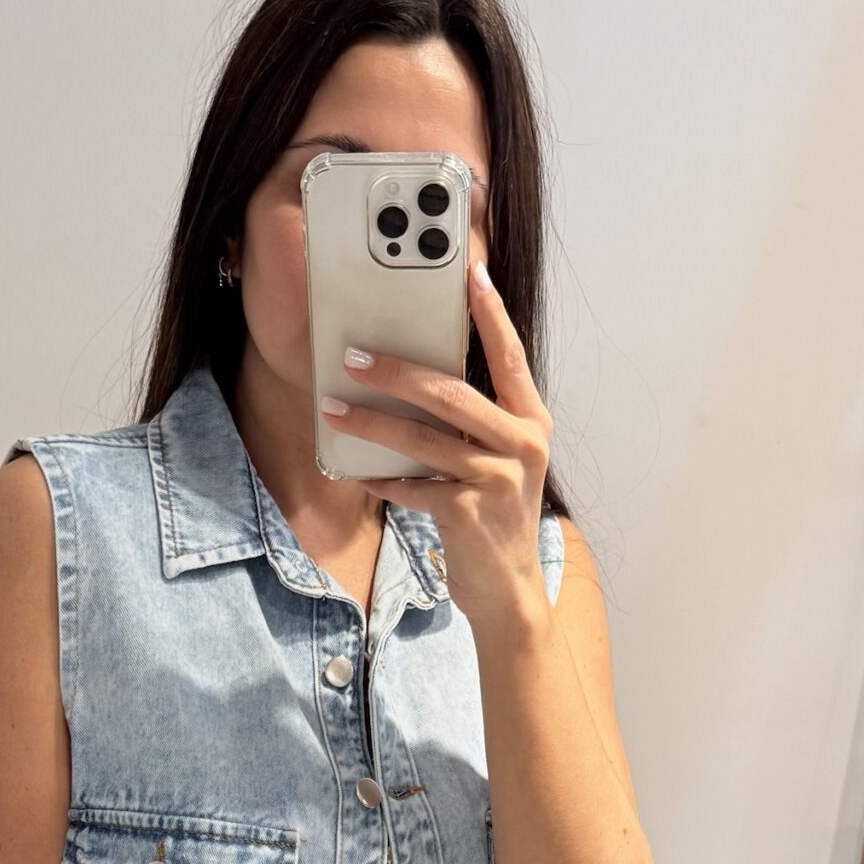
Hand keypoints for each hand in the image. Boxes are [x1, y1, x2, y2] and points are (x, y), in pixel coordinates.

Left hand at [321, 256, 552, 626]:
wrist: (509, 589)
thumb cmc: (496, 516)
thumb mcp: (499, 460)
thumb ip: (476, 421)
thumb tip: (418, 378)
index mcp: (531, 421)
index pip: (509, 355)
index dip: (490, 314)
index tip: (469, 273)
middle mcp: (520, 445)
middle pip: (450, 393)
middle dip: (396, 371)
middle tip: (354, 356)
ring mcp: (496, 480)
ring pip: (422, 438)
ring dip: (370, 422)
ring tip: (333, 409)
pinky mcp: (468, 514)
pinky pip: (412, 486)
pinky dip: (380, 478)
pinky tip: (355, 471)